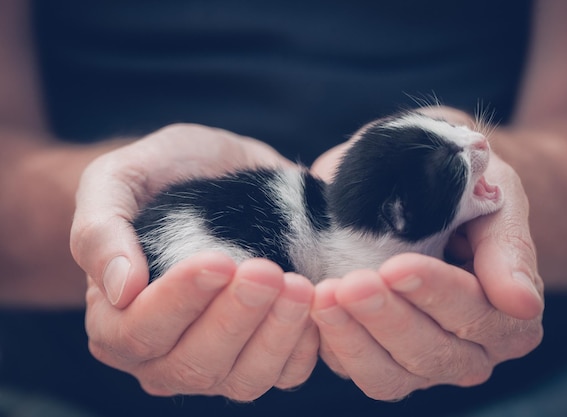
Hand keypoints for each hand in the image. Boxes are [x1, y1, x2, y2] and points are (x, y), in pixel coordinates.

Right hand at [71, 125, 317, 399]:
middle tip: (266, 272)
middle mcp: (162, 355)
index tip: (218, 260)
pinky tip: (316, 304)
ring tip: (299, 285)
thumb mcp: (119, 179)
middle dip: (235, 318)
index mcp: (115, 321)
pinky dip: (305, 345)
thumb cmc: (162, 176)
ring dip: (275, 335)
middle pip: (194, 363)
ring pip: (244, 379)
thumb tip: (122, 290)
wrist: (217, 174)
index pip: (139, 332)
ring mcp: (216, 362)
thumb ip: (101, 230)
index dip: (178, 302)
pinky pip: (286, 373)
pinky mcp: (262, 356)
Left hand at [309, 107, 543, 400]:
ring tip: (325, 297)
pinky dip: (330, 342)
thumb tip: (523, 303)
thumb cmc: (465, 191)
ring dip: (355, 338)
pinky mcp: (374, 356)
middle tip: (353, 284)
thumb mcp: (495, 199)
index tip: (398, 266)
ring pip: (390, 375)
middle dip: (390, 319)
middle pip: (434, 355)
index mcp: (507, 316)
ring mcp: (419, 360)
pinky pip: (352, 368)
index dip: (438, 295)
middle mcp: (468, 349)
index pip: (478, 317)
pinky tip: (312, 305)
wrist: (426, 189)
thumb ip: (509, 248)